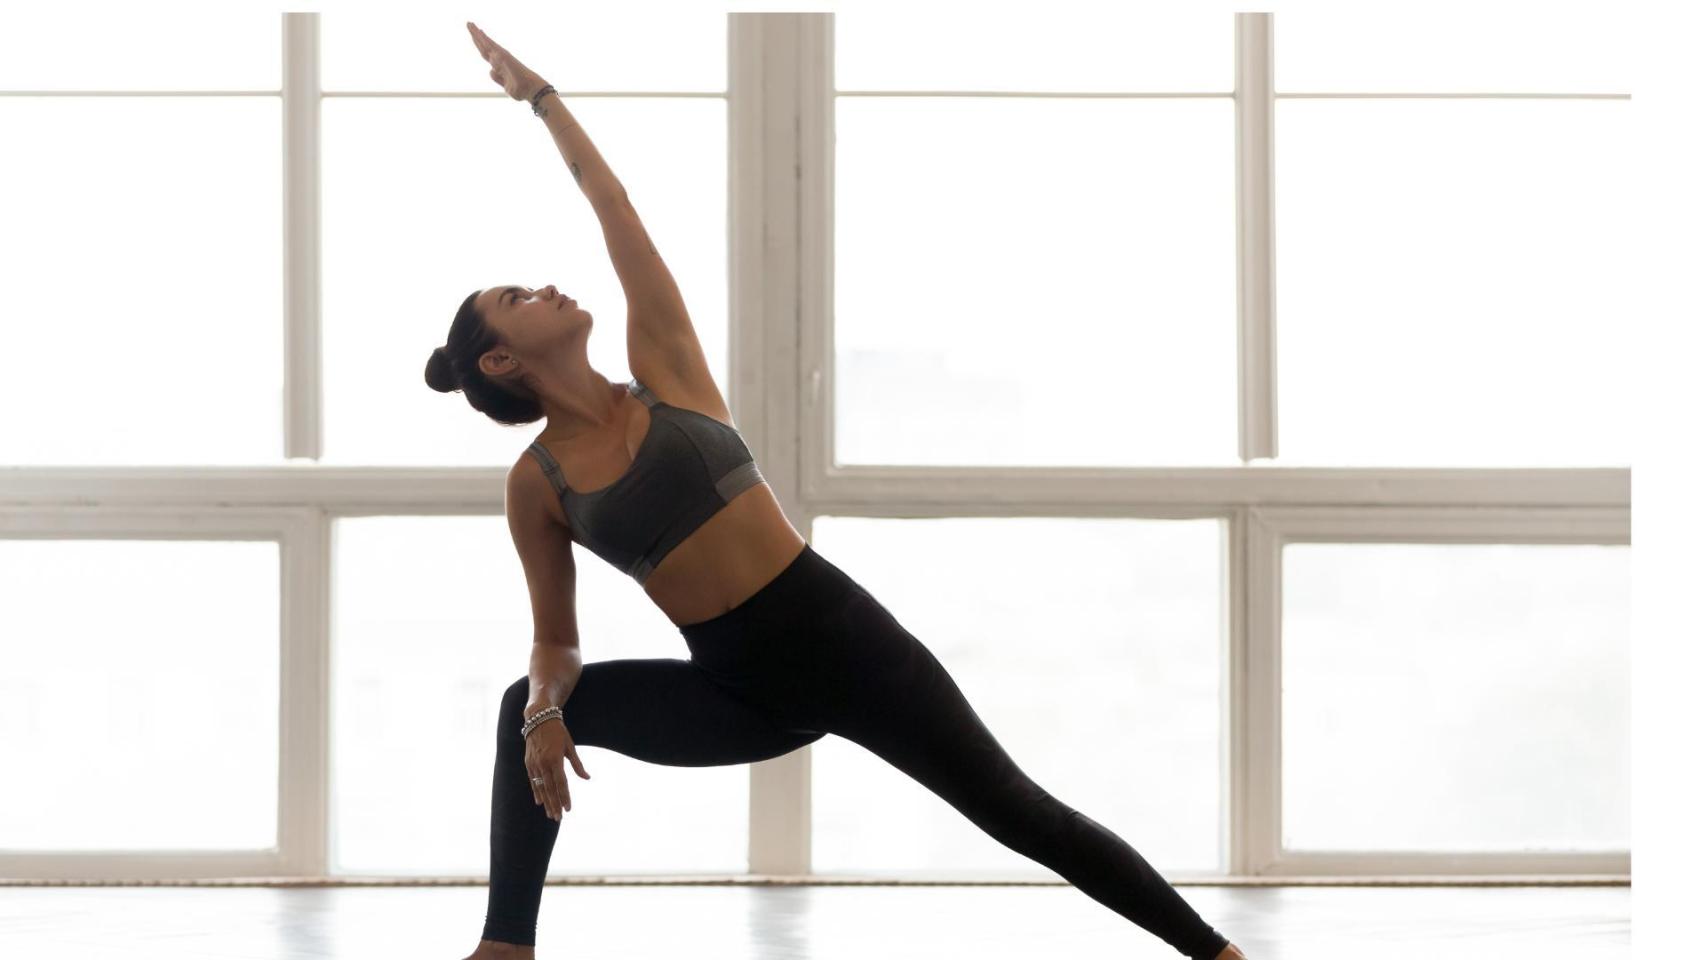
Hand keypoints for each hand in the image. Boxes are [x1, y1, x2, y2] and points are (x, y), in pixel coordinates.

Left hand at [466, 21, 548, 102]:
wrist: (529, 89)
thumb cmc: (520, 89)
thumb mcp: (505, 86)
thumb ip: (497, 78)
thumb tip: (490, 70)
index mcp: (499, 66)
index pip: (486, 54)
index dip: (480, 45)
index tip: (474, 37)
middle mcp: (499, 59)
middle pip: (484, 46)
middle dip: (476, 36)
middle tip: (468, 24)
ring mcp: (501, 56)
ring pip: (485, 43)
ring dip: (477, 33)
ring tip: (469, 24)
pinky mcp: (503, 55)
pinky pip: (491, 45)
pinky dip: (484, 38)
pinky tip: (478, 31)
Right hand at [523, 707, 590, 821]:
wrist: (538, 718)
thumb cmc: (558, 731)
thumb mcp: (570, 746)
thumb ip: (577, 764)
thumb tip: (587, 778)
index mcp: (555, 759)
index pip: (561, 784)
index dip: (565, 797)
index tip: (568, 809)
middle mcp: (543, 764)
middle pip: (550, 789)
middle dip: (555, 805)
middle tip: (559, 819)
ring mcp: (534, 764)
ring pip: (540, 788)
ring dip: (546, 802)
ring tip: (551, 815)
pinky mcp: (528, 763)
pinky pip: (532, 781)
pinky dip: (536, 792)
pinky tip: (540, 802)